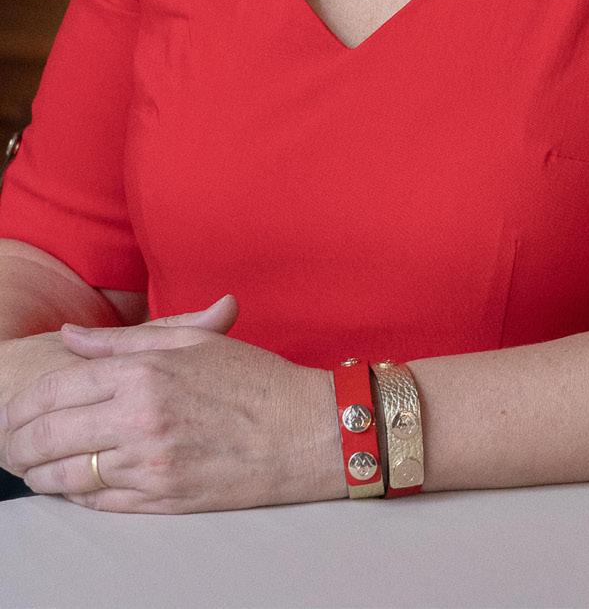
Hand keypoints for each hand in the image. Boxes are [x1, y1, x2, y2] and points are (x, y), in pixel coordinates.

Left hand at [0, 295, 341, 511]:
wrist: (304, 431)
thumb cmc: (254, 379)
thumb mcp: (192, 343)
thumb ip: (124, 341)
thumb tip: (69, 338)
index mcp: (145, 372)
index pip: (58, 389)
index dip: (23, 402)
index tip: (12, 409)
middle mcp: (140, 419)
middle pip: (49, 436)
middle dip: (18, 441)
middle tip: (10, 441)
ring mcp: (149, 465)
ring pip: (66, 476)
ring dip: (38, 473)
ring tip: (31, 466)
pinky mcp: (160, 501)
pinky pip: (97, 504)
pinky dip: (74, 496)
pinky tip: (70, 486)